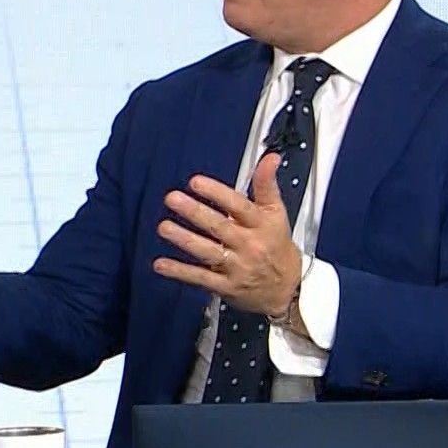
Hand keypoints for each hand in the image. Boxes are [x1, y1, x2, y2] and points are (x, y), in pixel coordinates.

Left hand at [152, 154, 301, 316]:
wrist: (285, 288)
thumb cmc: (277, 246)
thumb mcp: (277, 213)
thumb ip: (267, 184)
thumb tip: (270, 158)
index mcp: (261, 224)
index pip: (240, 206)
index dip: (218, 193)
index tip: (196, 182)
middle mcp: (249, 245)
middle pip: (220, 227)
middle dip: (195, 212)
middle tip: (173, 198)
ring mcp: (237, 266)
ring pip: (208, 252)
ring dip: (184, 239)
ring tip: (164, 227)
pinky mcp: (225, 286)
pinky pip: (201, 278)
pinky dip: (180, 272)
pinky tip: (162, 264)